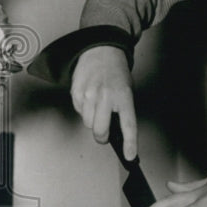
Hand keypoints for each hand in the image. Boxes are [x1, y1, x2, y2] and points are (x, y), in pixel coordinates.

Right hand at [70, 45, 137, 159]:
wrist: (101, 50)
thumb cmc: (116, 72)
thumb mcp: (127, 90)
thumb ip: (122, 110)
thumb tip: (118, 132)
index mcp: (124, 96)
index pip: (128, 125)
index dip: (130, 143)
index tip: (130, 156)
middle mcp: (106, 96)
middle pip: (100, 130)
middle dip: (103, 136)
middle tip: (105, 134)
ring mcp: (89, 94)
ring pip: (88, 123)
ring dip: (93, 121)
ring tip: (98, 106)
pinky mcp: (76, 93)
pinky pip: (79, 112)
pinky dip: (84, 110)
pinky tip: (89, 98)